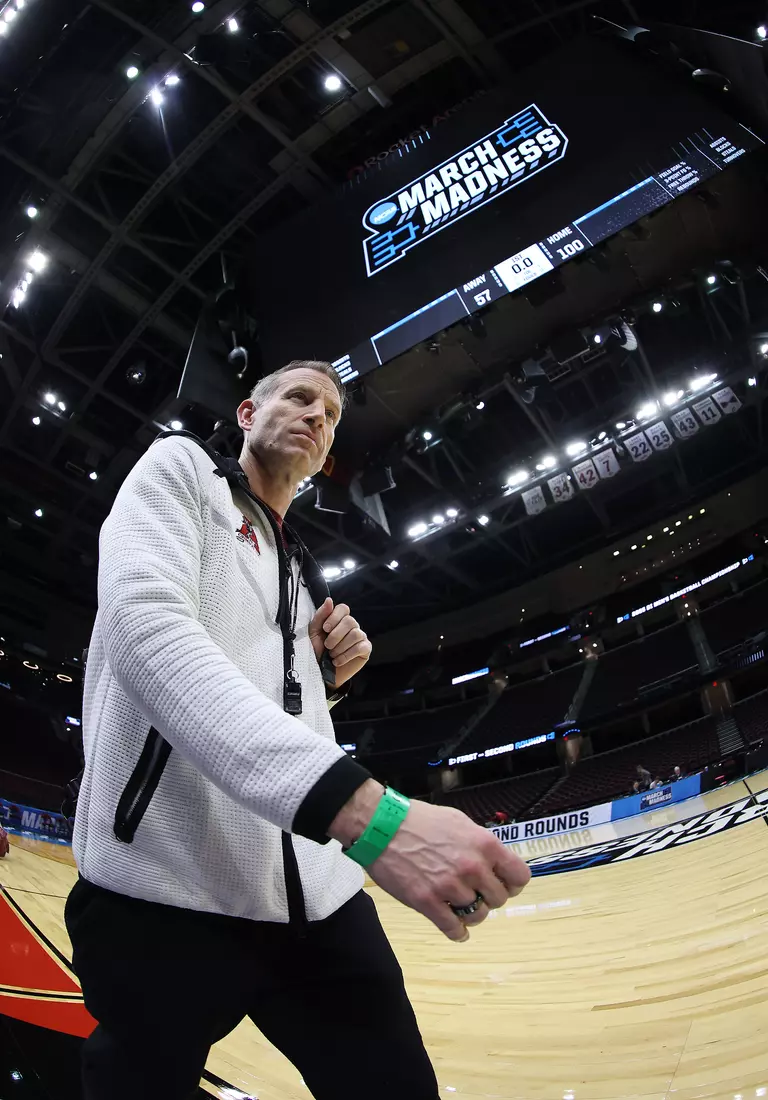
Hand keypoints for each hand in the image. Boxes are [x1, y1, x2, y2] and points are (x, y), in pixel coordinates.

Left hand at [309, 598, 371, 687]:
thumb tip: (329, 600)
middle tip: (327, 646)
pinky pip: (360, 647)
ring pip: (356, 634)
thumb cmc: (317, 651)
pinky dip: (347, 655)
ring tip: (332, 655)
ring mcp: (360, 637)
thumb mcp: (314, 633)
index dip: (334, 617)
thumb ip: (321, 616)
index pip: (343, 608)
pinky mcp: (365, 649)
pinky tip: (338, 661)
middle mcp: (351, 626)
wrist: (321, 673)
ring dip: (340, 647)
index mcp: (339, 620)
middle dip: (336, 635)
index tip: (325, 629)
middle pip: (350, 621)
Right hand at [329, 782, 530, 941]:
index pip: (519, 876)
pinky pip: (454, 929)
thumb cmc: (420, 820)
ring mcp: (450, 887)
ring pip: (478, 916)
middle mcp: (472, 867)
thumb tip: (495, 863)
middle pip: (499, 899)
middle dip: (489, 897)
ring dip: (472, 913)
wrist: (382, 826)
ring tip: (461, 906)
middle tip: (476, 892)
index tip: (503, 884)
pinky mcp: (428, 903)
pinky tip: (457, 929)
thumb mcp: (459, 822)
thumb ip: (481, 844)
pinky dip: (458, 932)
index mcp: (484, 844)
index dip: (513, 883)